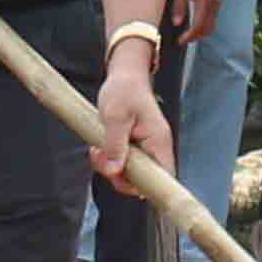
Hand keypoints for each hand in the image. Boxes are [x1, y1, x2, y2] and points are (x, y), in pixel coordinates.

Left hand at [90, 58, 173, 186]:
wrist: (126, 74)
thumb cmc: (124, 89)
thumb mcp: (115, 116)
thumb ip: (115, 145)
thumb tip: (114, 171)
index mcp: (157, 141)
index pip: (163, 178)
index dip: (145, 187)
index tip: (121, 179)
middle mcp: (156, 147)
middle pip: (144, 180)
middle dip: (119, 176)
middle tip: (101, 159)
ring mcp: (147, 147)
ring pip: (132, 173)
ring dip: (111, 168)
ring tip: (98, 150)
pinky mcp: (137, 146)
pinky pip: (126, 163)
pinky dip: (111, 160)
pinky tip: (100, 148)